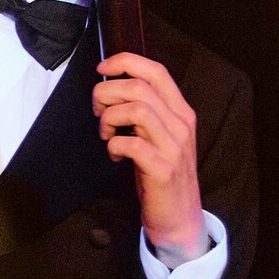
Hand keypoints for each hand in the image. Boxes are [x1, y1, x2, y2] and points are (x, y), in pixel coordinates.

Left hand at [94, 53, 205, 262]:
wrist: (179, 216)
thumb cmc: (160, 172)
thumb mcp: (158, 135)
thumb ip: (144, 111)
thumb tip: (110, 88)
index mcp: (180, 111)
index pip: (156, 70)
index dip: (125, 62)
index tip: (102, 69)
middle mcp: (181, 124)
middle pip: (139, 86)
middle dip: (107, 93)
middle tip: (97, 111)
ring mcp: (174, 146)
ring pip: (135, 109)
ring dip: (109, 119)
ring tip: (106, 134)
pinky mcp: (162, 169)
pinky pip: (130, 144)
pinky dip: (113, 145)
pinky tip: (115, 154)